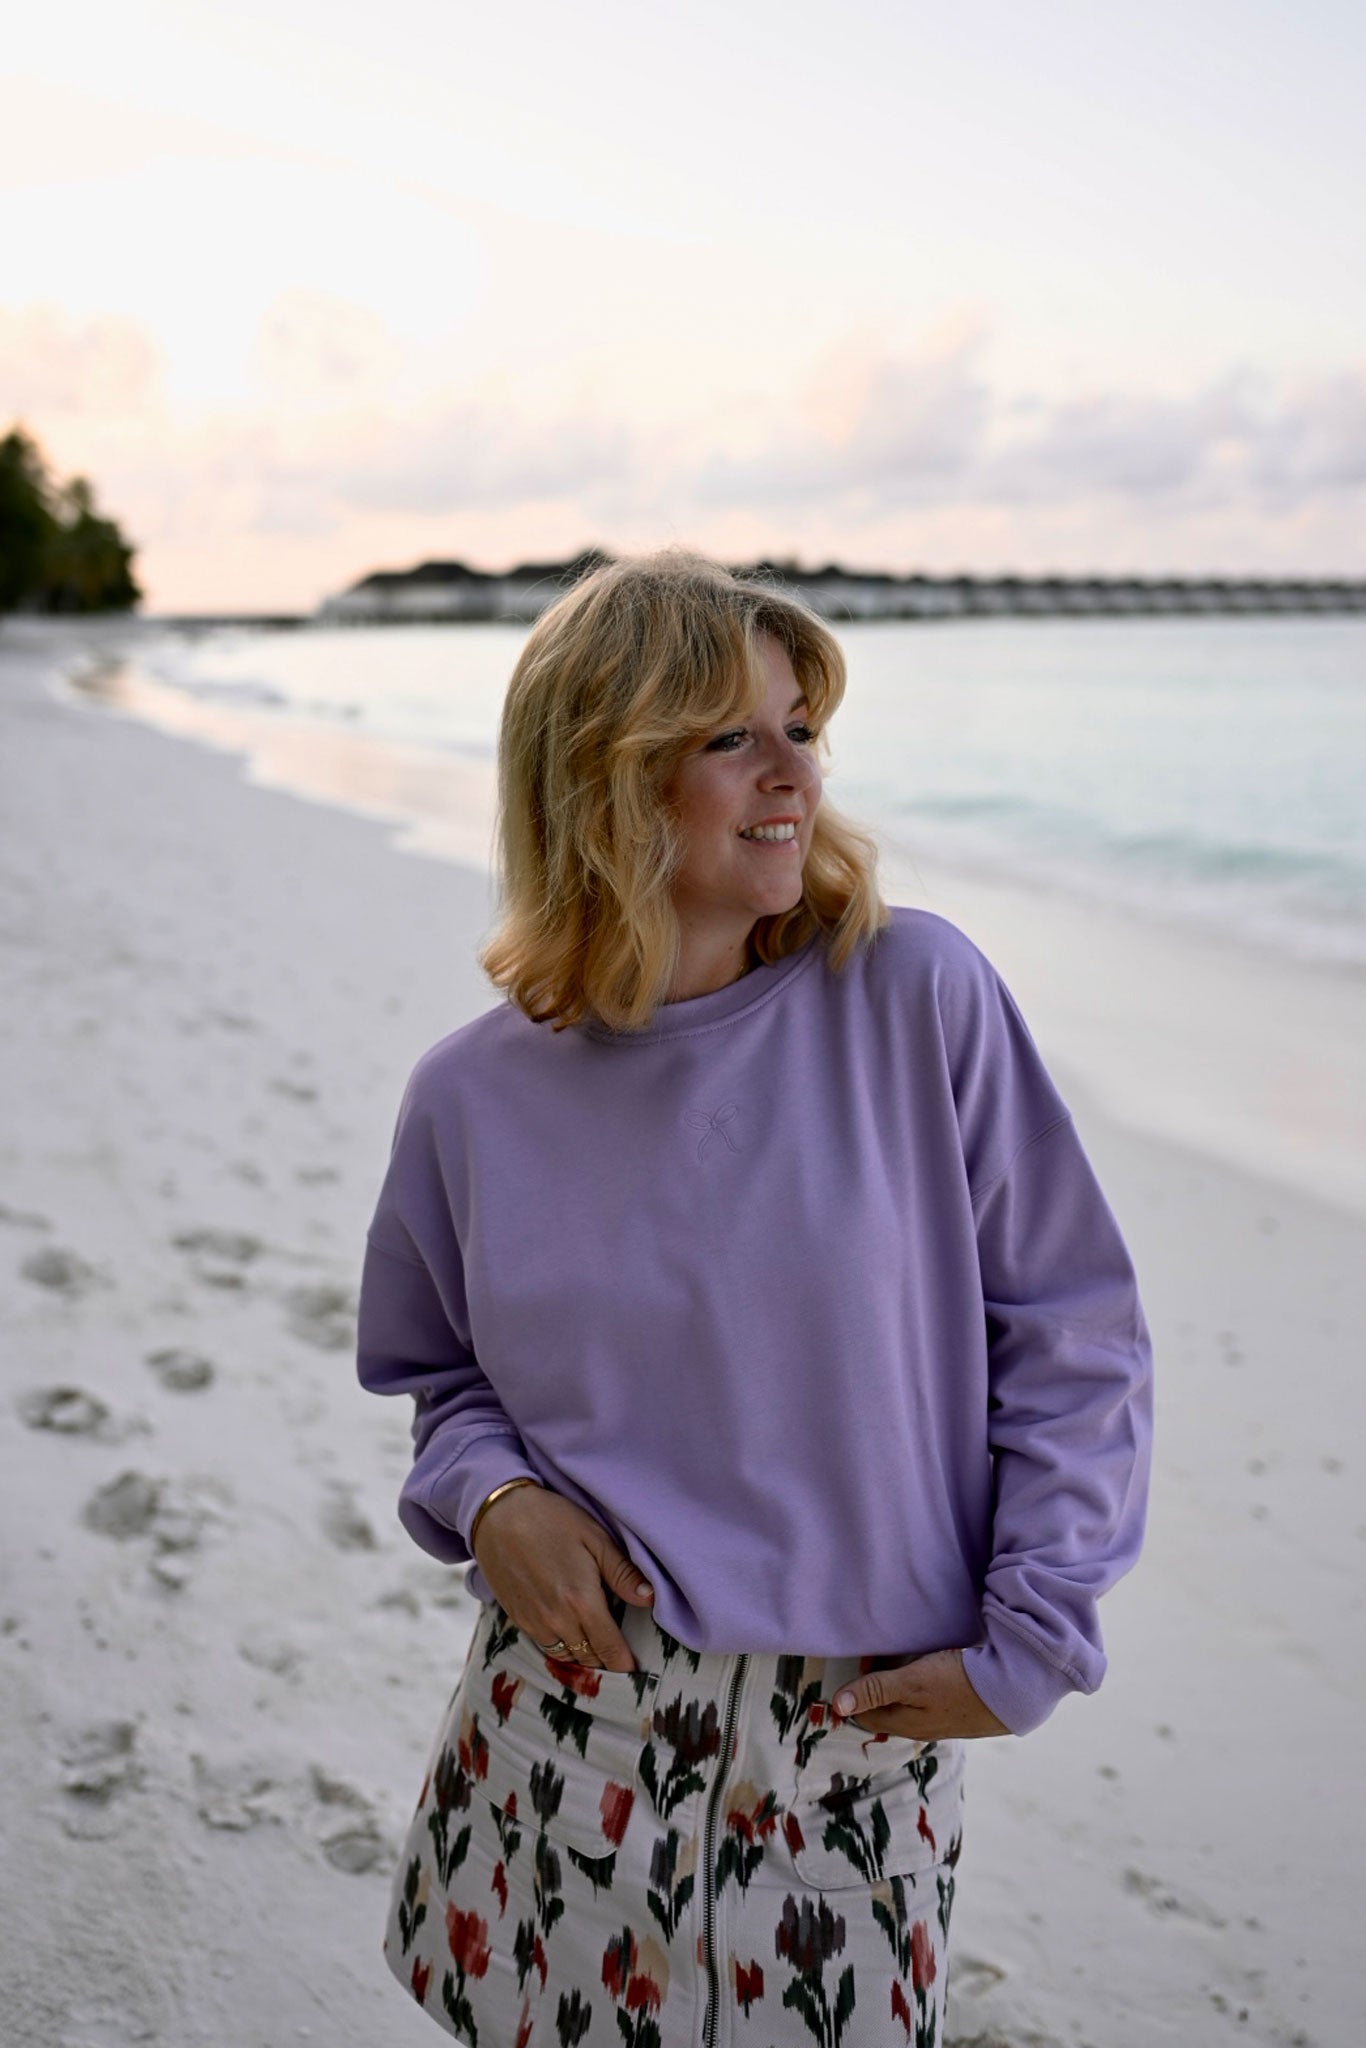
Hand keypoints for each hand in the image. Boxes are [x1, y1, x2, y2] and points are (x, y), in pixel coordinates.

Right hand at [471, 1483, 654, 1672]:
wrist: (499, 1515)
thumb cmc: (552, 1520)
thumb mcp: (595, 1538)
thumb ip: (623, 1573)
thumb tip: (650, 1598)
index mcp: (582, 1601)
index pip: (610, 1649)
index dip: (624, 1663)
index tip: (634, 1669)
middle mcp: (558, 1620)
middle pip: (589, 1658)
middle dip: (606, 1662)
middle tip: (620, 1658)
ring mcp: (535, 1622)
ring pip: (566, 1657)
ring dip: (583, 1656)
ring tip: (597, 1649)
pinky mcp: (518, 1619)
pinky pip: (546, 1646)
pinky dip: (562, 1647)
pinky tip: (571, 1635)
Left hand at [832, 1650, 1009, 1741]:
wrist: (1012, 1692)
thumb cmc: (959, 1684)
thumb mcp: (913, 1682)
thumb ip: (876, 1690)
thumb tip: (836, 1705)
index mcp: (905, 1724)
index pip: (865, 1715)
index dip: (854, 1694)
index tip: (852, 1666)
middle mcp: (920, 1726)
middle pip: (886, 1709)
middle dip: (874, 1689)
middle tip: (871, 1657)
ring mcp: (941, 1719)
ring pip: (907, 1704)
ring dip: (897, 1685)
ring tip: (895, 1657)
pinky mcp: (958, 1709)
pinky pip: (927, 1698)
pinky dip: (919, 1684)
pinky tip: (926, 1665)